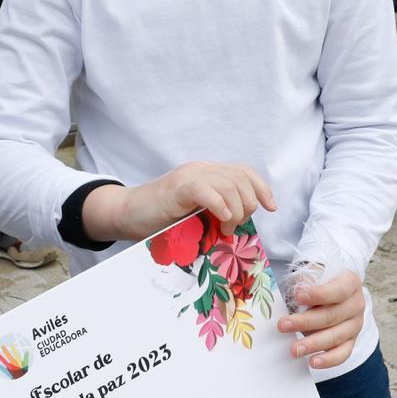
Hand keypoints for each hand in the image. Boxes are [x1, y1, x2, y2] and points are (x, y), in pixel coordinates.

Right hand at [81, 161, 275, 244]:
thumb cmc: (160, 220)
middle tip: (235, 225)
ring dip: (235, 209)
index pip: (243, 172)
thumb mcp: (195, 214)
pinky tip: (221, 218)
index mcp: (207, 173)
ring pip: (228, 184)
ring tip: (226, 227)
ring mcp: (188, 176)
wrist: (126, 215)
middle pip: (241, 178)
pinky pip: (206, 190)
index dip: (261, 188)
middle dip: (248, 204)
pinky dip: (220, 205)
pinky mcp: (176, 188)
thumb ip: (215, 212)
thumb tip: (240, 225)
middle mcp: (200, 170)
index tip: (270, 207)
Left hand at [278, 266, 365, 370]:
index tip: (297, 297)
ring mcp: (355, 325)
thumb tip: (296, 293)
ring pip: (335, 337)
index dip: (318, 294)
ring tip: (294, 349)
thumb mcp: (312, 274)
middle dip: (305, 322)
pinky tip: (313, 362)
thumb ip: (306, 282)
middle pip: (332, 316)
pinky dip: (328, 360)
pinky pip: (342, 354)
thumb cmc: (317, 282)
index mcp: (350, 282)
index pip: (338, 290)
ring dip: (313, 343)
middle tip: (283, 325)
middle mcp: (356, 304)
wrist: (329, 293)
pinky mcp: (350, 342)